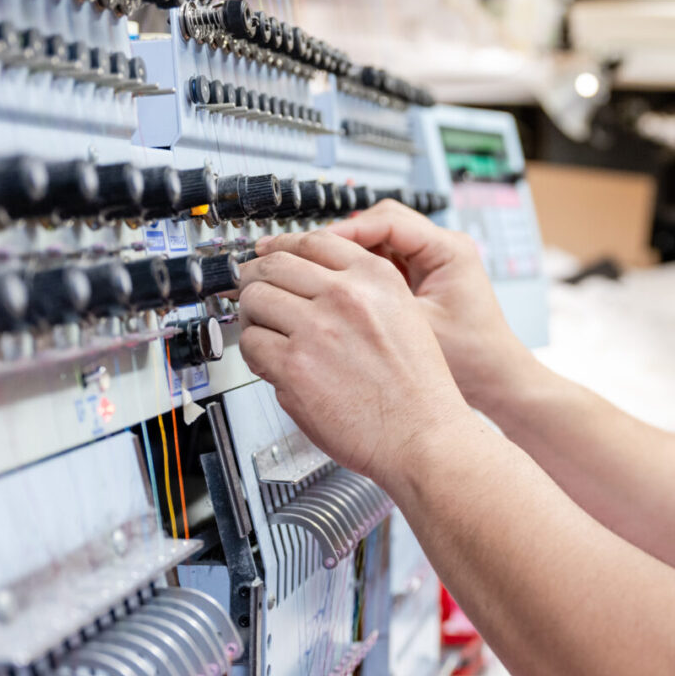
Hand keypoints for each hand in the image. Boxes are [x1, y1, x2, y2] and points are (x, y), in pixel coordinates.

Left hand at [236, 230, 471, 483]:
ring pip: (255, 301)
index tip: (271, 253)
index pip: (312, 241)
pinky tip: (272, 362)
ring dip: (253, 316)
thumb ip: (363, 292)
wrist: (423, 434)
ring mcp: (317, 329)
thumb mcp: (405, 315)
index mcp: (376, 278)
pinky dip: (255, 353)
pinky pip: (251, 344)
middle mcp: (346, 296)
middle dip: (256, 278)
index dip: (282, 246)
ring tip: (265, 331)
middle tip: (253, 291)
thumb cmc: (418, 388)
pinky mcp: (294, 366)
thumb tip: (311, 283)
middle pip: (273, 264)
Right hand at [325, 200, 542, 415]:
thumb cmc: (472, 358)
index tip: (311, 247)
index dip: (345, 232)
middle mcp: (443, 247)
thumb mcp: (418, 327)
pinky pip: (384, 261)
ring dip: (348, 254)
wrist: (495, 379)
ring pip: (379, 240)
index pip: (388, 221)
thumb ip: (376, 303)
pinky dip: (359, 271)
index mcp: (450, 249)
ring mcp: (432, 261)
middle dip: (342, 238)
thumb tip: (326, 286)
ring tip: (314, 272)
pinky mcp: (422, 278)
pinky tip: (335, 290)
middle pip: (381, 223)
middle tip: (305, 255)